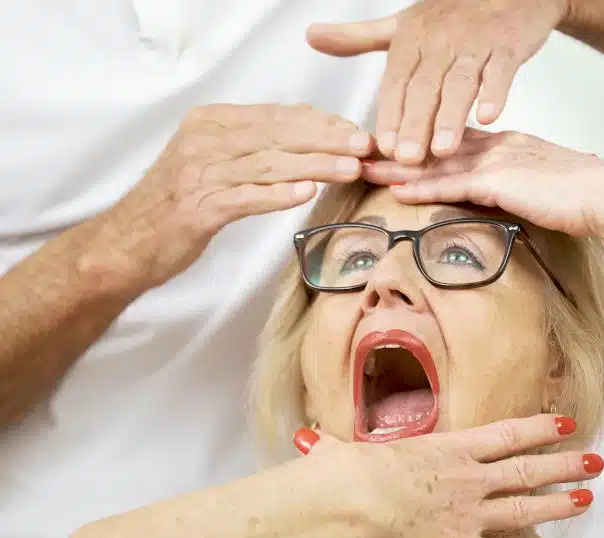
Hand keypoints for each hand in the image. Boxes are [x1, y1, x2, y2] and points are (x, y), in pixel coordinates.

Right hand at [89, 104, 371, 292]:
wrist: (128, 243)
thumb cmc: (177, 206)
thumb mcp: (213, 164)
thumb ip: (253, 149)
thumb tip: (306, 139)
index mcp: (211, 123)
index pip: (277, 117)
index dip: (320, 123)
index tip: (354, 133)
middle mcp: (205, 140)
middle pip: (278, 135)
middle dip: (326, 140)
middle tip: (364, 147)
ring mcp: (200, 173)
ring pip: (268, 164)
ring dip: (314, 166)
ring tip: (349, 169)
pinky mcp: (198, 208)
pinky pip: (245, 198)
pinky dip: (276, 196)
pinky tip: (305, 196)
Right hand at [297, 415, 601, 537]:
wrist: (357, 496)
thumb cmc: (353, 470)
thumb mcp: (351, 451)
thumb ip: (337, 448)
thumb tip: (306, 442)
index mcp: (451, 450)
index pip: (506, 435)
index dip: (540, 429)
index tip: (566, 424)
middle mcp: (470, 478)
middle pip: (527, 469)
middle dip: (564, 465)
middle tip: (596, 460)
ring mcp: (470, 513)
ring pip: (525, 507)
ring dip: (558, 503)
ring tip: (588, 498)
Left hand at [307, 0, 566, 163]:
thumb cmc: (452, 15)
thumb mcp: (400, 25)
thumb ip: (357, 38)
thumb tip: (312, 36)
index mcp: (411, 41)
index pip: (395, 82)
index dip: (389, 114)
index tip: (382, 147)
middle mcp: (440, 42)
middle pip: (424, 87)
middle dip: (415, 124)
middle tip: (407, 158)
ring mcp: (474, 44)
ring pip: (460, 82)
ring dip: (451, 117)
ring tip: (442, 149)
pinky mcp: (506, 45)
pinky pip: (500, 70)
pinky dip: (495, 92)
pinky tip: (487, 118)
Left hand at [362, 129, 603, 236]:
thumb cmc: (580, 196)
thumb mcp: (541, 185)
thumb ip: (518, 187)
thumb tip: (510, 198)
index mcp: (507, 144)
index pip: (455, 143)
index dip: (423, 145)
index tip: (396, 148)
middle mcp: (496, 145)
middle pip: (437, 148)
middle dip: (400, 151)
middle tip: (366, 153)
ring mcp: (496, 160)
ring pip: (437, 162)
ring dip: (399, 168)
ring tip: (366, 170)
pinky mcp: (498, 180)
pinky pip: (452, 184)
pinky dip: (423, 187)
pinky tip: (397, 189)